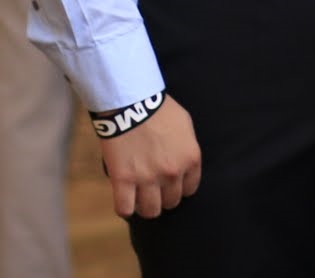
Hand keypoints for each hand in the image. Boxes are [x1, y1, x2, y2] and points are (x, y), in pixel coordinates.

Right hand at [98, 97, 201, 218]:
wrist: (131, 102)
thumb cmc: (159, 109)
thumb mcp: (185, 125)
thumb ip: (188, 147)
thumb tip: (185, 162)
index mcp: (190, 159)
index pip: (189, 190)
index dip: (179, 189)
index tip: (170, 185)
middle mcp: (172, 173)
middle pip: (171, 202)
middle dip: (163, 197)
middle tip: (153, 189)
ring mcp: (148, 178)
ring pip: (151, 210)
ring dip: (145, 206)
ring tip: (139, 197)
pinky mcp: (124, 180)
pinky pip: (125, 209)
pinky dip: (125, 208)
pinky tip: (124, 199)